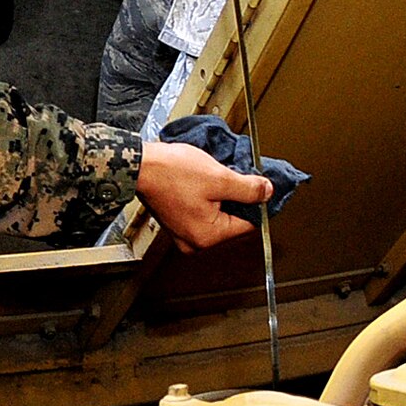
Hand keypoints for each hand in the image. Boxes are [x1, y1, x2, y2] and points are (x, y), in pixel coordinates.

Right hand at [136, 139, 275, 251]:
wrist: (138, 164)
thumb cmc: (170, 172)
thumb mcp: (218, 177)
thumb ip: (248, 188)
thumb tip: (267, 193)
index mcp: (207, 237)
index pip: (248, 223)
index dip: (253, 201)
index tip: (254, 185)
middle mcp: (193, 241)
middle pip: (231, 220)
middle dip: (232, 197)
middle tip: (225, 176)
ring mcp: (182, 233)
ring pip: (215, 214)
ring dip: (217, 196)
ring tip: (207, 177)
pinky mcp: (174, 221)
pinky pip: (200, 212)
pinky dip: (203, 197)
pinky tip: (196, 181)